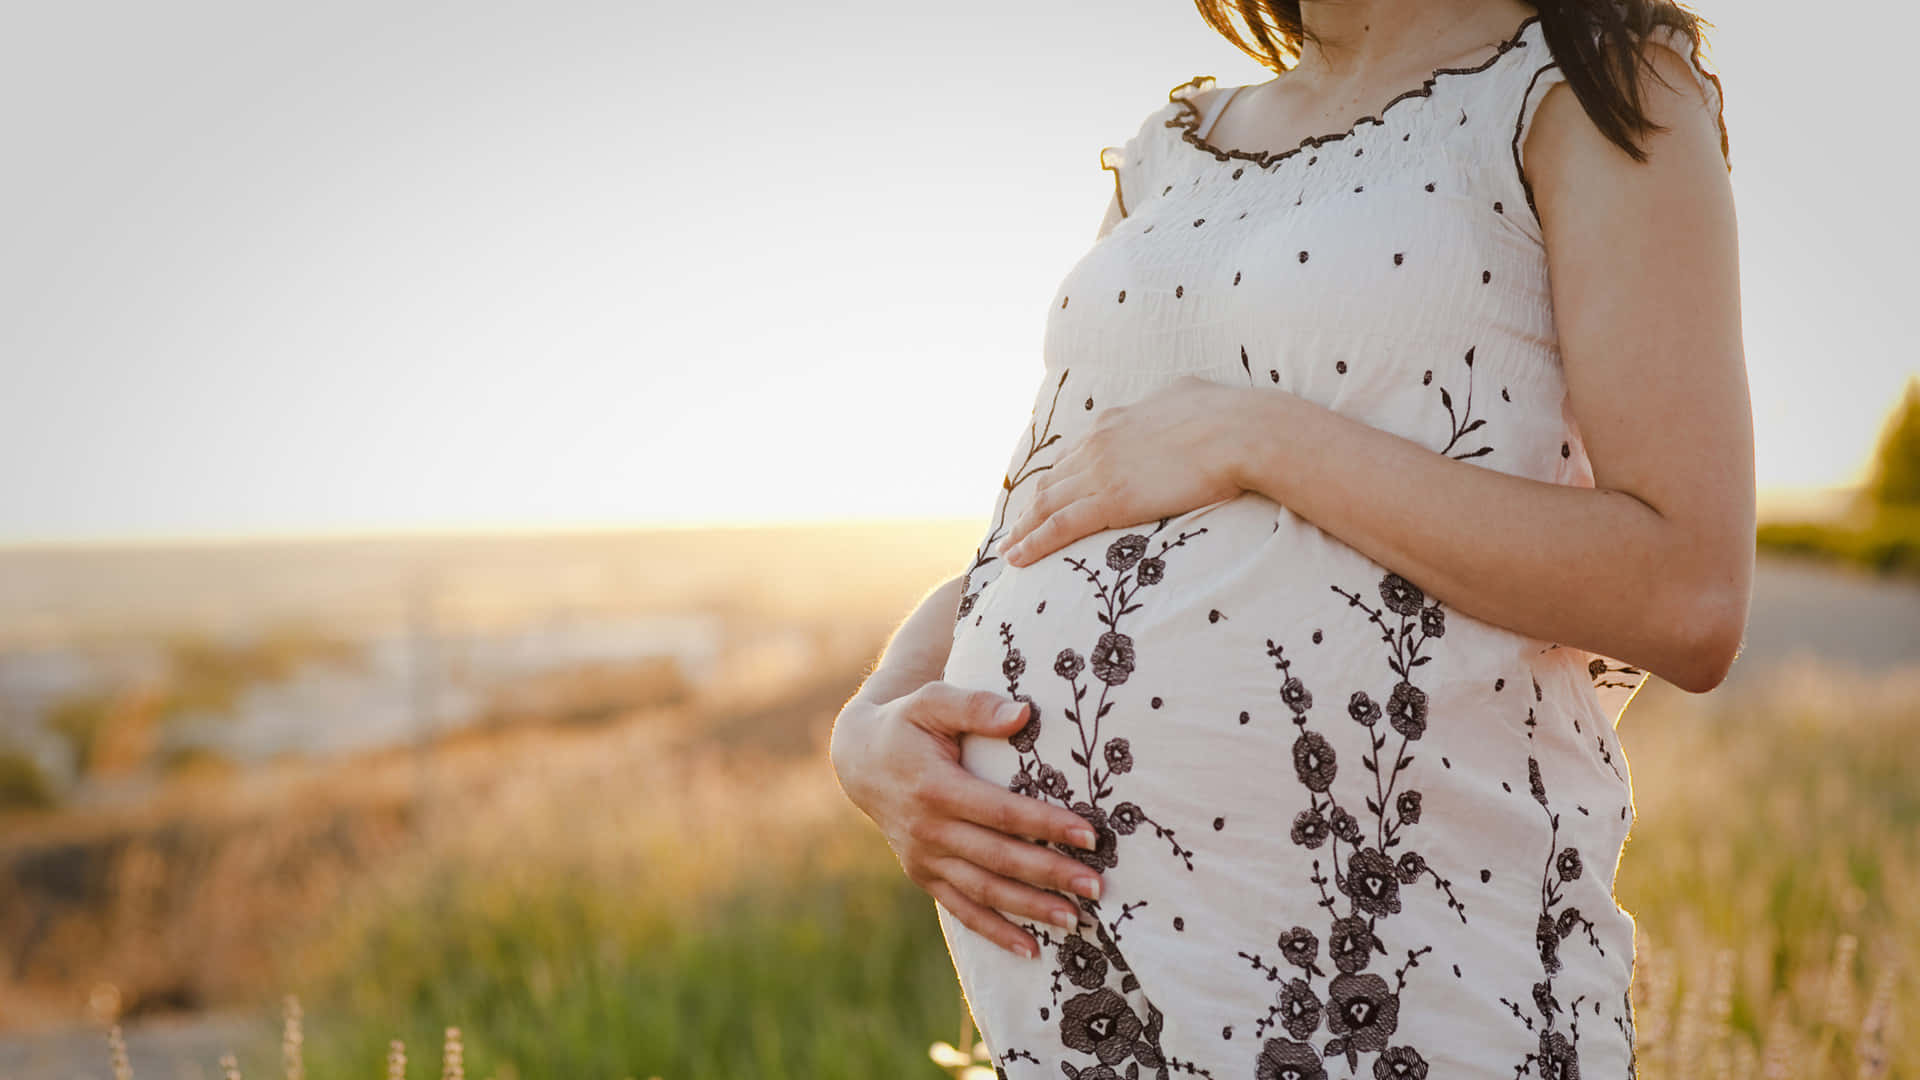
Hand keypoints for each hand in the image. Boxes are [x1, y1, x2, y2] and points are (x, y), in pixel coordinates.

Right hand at [828, 682, 1107, 958]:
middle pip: (998, 858)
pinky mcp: (923, 875)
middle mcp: (928, 830)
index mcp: (935, 787)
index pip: (1001, 812)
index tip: (1089, 836)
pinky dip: (995, 931)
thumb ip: (976, 706)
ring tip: (1075, 920)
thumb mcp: (932, 701)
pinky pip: (961, 908)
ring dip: (1030, 908)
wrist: (861, 760)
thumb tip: (1023, 713)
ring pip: (984, 890)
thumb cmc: (907, 723)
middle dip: (1050, 874)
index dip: (1045, 825)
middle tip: (1096, 886)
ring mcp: (924, 858)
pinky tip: (1031, 949)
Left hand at [997, 375, 1248, 566]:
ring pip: (1047, 505)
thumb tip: (1179, 396)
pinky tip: (1018, 558)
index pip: (1074, 454)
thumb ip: (1171, 401)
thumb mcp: (1187, 394)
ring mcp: (1101, 472)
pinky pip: (1059, 527)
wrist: (1240, 431)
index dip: (1057, 478)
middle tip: (1015, 528)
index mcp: (1115, 420)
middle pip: (1053, 481)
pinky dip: (1034, 543)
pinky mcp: (1111, 501)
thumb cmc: (1228, 414)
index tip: (1045, 495)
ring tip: (1009, 548)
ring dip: (1023, 529)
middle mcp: (1098, 443)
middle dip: (1031, 507)